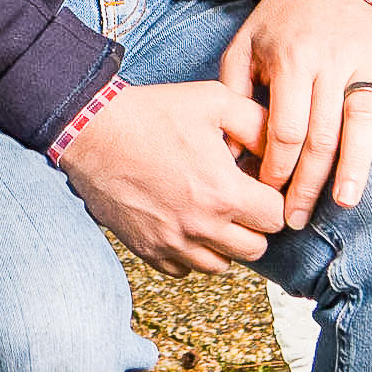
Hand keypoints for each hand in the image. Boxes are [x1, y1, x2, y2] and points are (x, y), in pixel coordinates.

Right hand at [56, 79, 282, 275]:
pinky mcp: (148, 250)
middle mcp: (201, 226)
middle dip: (255, 225)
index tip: (260, 186)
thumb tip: (279, 147)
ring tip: (213, 213)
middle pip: (255, 249)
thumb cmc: (152, 113)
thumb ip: (257, 123)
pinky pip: (184, 270)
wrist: (92, 130)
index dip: (274, 200)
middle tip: (240, 200)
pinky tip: (185, 224)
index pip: (276, 218)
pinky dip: (191, 254)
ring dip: (225, 244)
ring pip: (222, 266)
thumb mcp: (214, 100)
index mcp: (224, 192)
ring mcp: (173, 242)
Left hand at [219, 0, 371, 228]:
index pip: (286, 129)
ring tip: (346, 201)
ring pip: (363, 121)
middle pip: (322, 136)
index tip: (267, 195)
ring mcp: (364, 60)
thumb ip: (233, 93)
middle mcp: (330, 61)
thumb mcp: (244, 46)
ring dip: (356, 165)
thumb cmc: (279, 22)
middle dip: (308, 183)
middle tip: (295, 218)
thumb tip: (230, 150)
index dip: (276, 167)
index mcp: (291, 60)